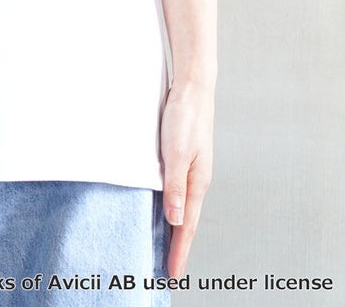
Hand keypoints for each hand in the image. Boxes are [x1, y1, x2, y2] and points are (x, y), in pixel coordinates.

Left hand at [159, 80, 214, 278]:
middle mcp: (196, 180)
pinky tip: (166, 209)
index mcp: (196, 182)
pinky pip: (179, 191)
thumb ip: (174, 186)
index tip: (173, 274)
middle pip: (186, 220)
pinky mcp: (184, 158)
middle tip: (170, 269)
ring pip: (183, 206)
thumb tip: (175, 221)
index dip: (179, 250)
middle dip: (179, 246)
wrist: (193, 89)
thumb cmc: (184, 118)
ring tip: (168, 246)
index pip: (186, 226)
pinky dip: (174, 207)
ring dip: (176, 228)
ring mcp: (192, 169)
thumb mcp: (175, 153)